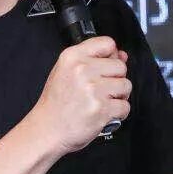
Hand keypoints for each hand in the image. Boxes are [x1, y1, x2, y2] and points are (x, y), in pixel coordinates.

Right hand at [31, 36, 130, 155]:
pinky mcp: (101, 108)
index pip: (107, 43)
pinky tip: (105, 113)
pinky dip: (119, 113)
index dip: (112, 56)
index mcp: (72, 57)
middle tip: (103, 90)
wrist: (46, 130)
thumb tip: (121, 55)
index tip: (107, 66)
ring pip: (126, 86)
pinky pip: (125, 106)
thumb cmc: (56, 104)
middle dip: (116, 80)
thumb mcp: (66, 72)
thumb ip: (93, 60)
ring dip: (119, 97)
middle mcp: (82, 70)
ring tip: (104, 102)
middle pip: (121, 66)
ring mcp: (93, 89)